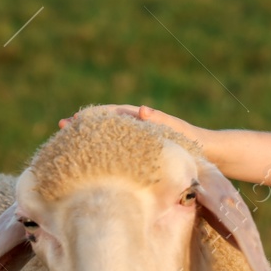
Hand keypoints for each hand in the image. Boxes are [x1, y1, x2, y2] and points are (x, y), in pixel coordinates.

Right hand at [59, 104, 208, 149]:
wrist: (210, 153)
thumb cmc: (195, 143)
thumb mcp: (179, 131)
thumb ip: (161, 120)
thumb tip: (141, 109)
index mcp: (143, 119)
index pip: (112, 114)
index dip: (91, 117)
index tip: (71, 121)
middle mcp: (138, 125)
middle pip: (106, 123)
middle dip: (84, 124)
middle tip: (60, 128)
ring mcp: (139, 139)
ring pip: (110, 136)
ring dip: (92, 138)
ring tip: (70, 144)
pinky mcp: (142, 151)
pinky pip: (119, 149)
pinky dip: (105, 151)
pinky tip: (93, 161)